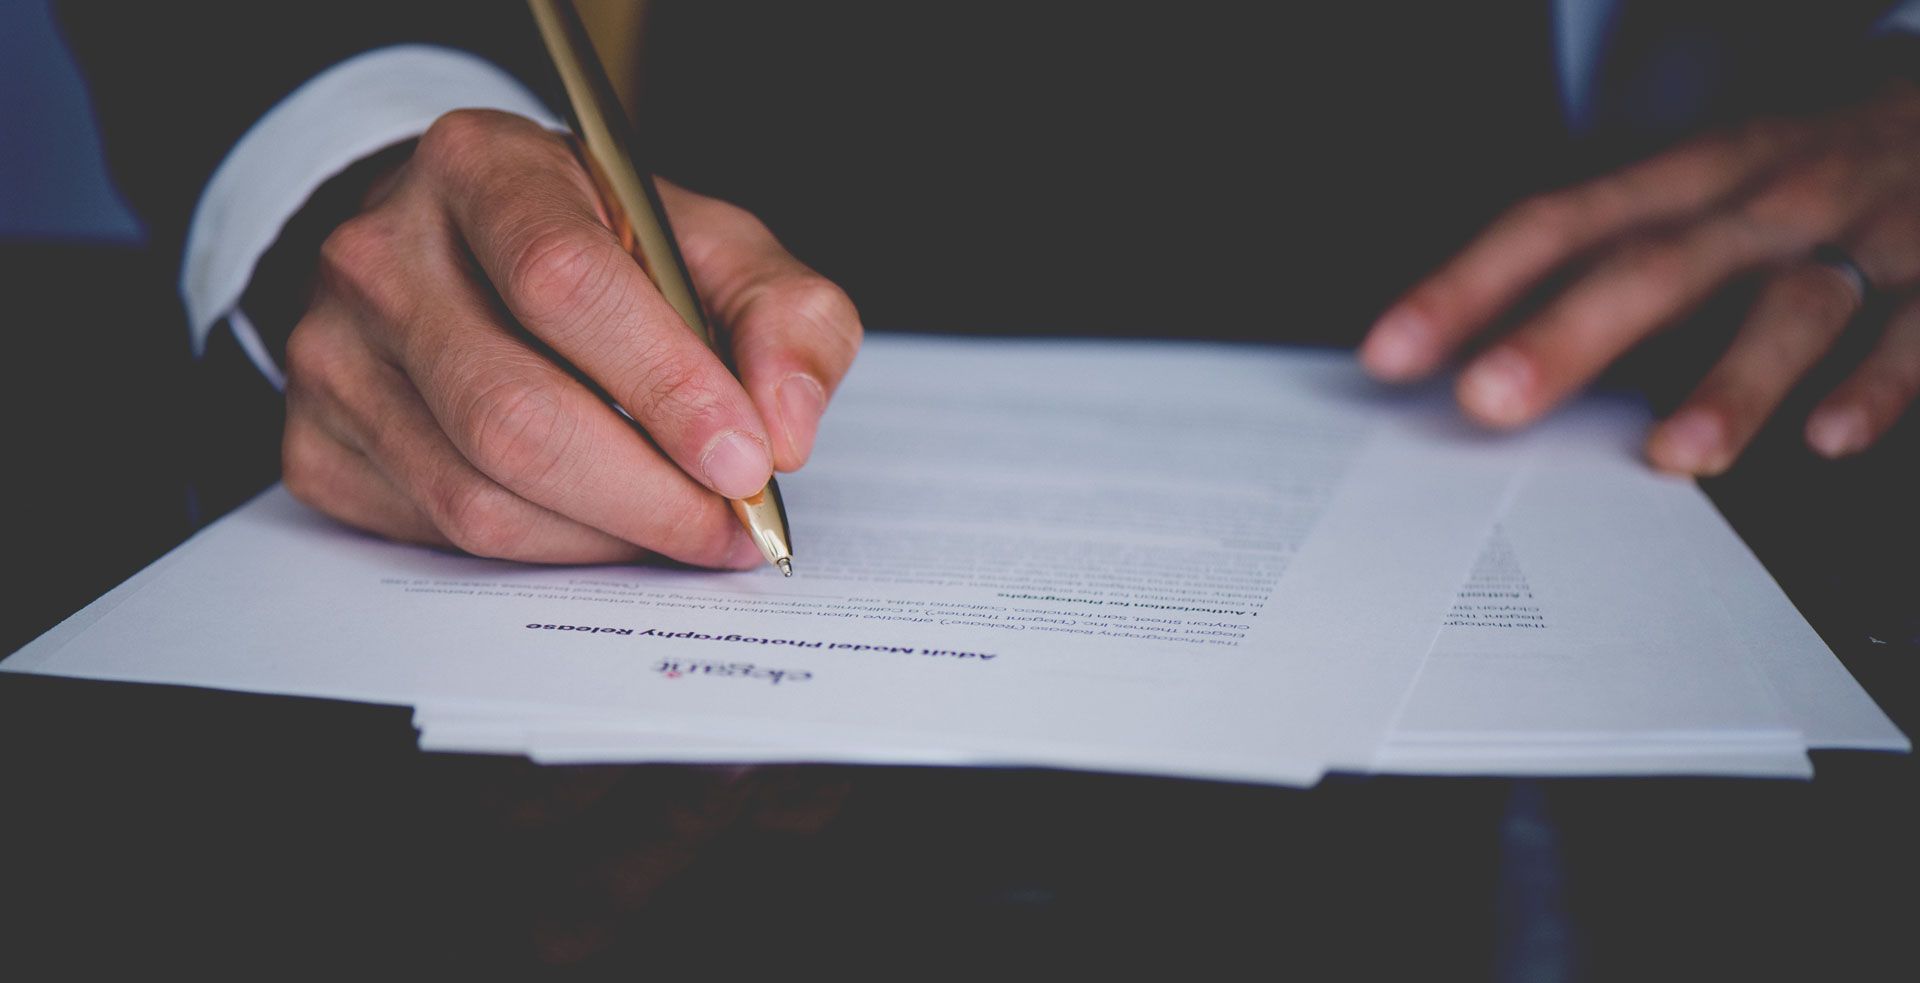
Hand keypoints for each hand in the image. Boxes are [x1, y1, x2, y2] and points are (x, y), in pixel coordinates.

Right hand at [282, 110, 860, 563]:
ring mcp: (332, 354)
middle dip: (647, 495)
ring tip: (684, 526)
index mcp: (482, 167)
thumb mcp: (714, 247)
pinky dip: (547, 552)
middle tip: (731, 526)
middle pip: (512, 412)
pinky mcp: (318, 446)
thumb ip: (785, 318)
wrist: (471, 256)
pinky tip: (601, 523)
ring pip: (478, 496)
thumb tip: (786, 430)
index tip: (748, 460)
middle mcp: (380, 253)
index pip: (564, 282)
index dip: (665, 385)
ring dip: (606, 538)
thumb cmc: (609, 251)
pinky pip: (444, 536)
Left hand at [1359, 83, 1919, 473]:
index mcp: (1687, 179)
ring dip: (1730, 380)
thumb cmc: (1792, 177)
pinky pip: (1910, 334)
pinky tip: (1828, 436)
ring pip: (1790, 306)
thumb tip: (1483, 354)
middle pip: (1656, 266)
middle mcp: (1762, 203)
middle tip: (1490, 398)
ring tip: (1674, 453)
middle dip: (1567, 334)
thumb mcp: (1695, 196)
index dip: (1469, 286)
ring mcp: (1853, 241)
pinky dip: (1872, 386)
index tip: (1395, 350)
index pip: (1557, 225)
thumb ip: (1606, 267)